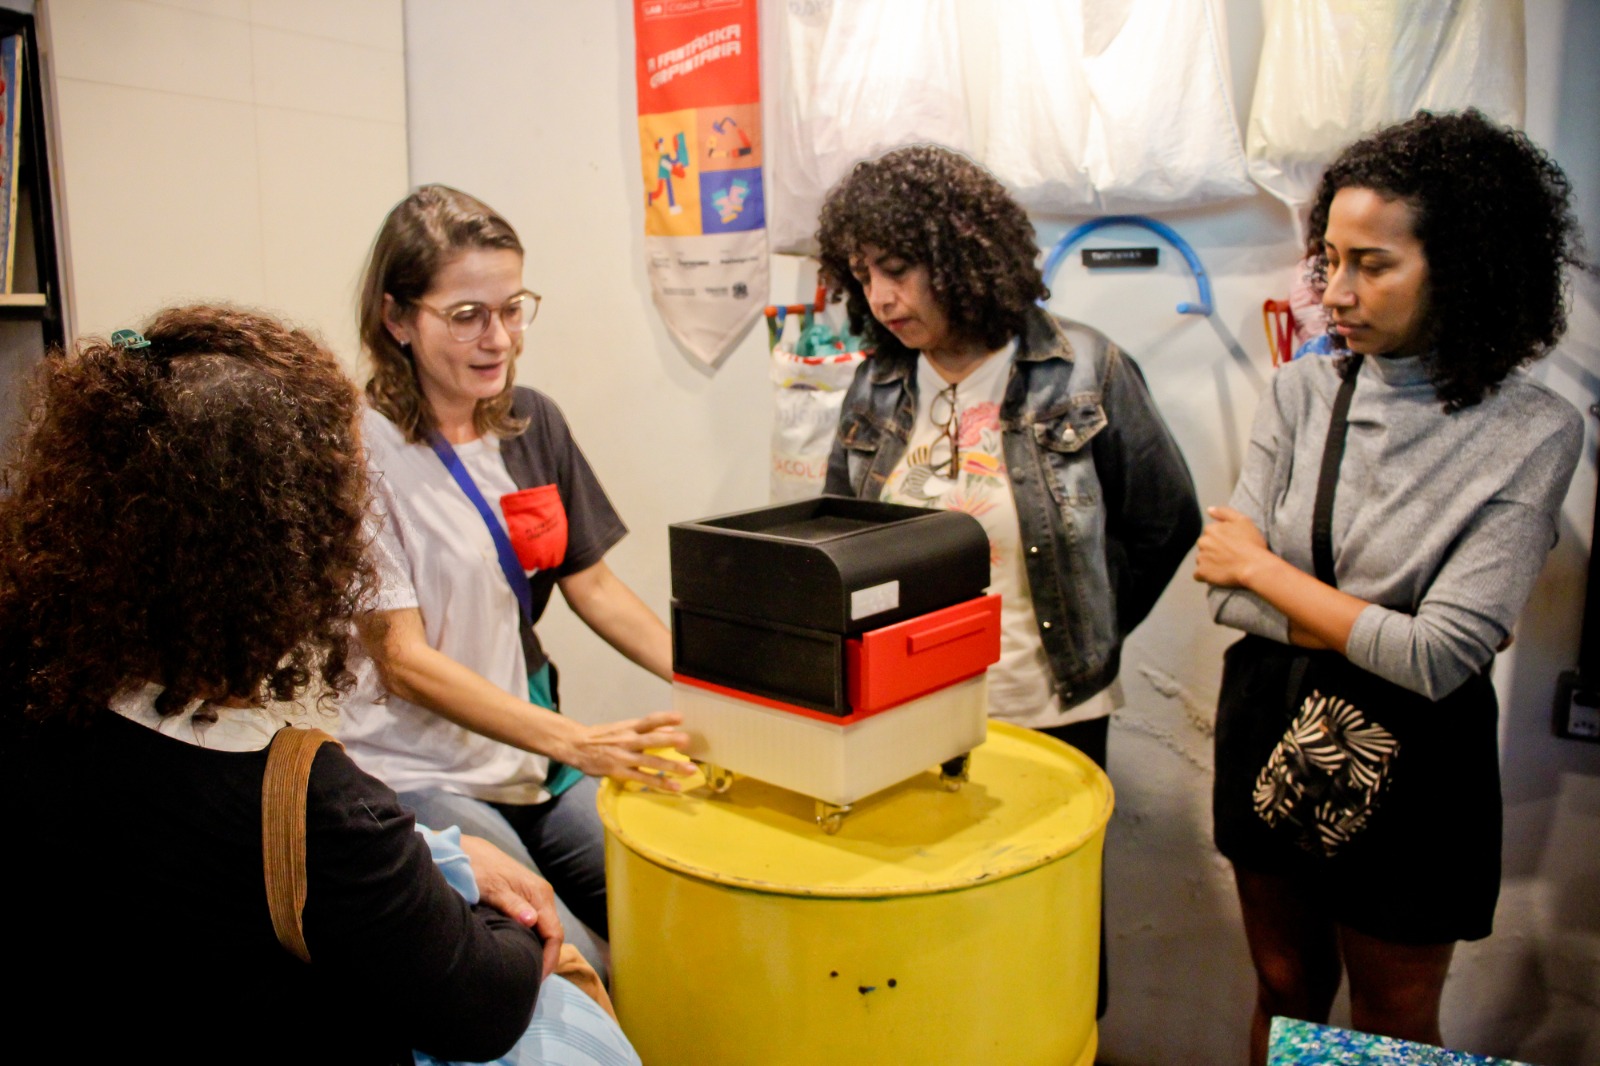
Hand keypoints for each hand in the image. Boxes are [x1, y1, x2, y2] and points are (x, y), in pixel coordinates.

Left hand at [458, 834, 563, 978]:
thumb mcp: (492, 888)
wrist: (465, 850)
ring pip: (544, 930)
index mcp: (539, 894)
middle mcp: (542, 895)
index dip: (549, 959)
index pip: (555, 934)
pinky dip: (532, 940)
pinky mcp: (524, 898)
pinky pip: (535, 924)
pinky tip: (520, 952)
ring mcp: (534, 896)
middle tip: (529, 982)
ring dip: (538, 950)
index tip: (535, 979)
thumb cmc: (477, 868)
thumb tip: (531, 921)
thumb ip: (512, 905)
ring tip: (524, 972)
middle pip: (552, 935)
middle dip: (545, 959)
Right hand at [561, 711, 693, 789]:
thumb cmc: (602, 736)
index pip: (649, 720)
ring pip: (651, 761)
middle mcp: (628, 741)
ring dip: (672, 766)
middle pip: (651, 740)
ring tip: (690, 770)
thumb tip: (670, 727)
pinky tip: (675, 787)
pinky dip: (660, 783)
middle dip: (669, 740)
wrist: (576, 746)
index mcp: (629, 727)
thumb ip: (646, 728)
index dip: (664, 718)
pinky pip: (644, 779)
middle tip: (687, 741)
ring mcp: (624, 757)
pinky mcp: (621, 773)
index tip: (681, 717)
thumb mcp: (622, 727)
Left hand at [1194, 506, 1271, 588]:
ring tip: (1225, 567)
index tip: (1232, 545)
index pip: (1211, 534)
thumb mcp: (1243, 521)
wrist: (1254, 566)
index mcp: (1211, 529)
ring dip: (1210, 563)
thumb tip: (1209, 510)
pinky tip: (1217, 576)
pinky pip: (1199, 575)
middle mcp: (1202, 542)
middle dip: (1213, 551)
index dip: (1222, 540)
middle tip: (1229, 557)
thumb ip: (1224, 512)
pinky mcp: (1202, 572)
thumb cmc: (1252, 543)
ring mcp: (1201, 557)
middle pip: (1205, 546)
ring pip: (1202, 560)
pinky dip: (1205, 576)